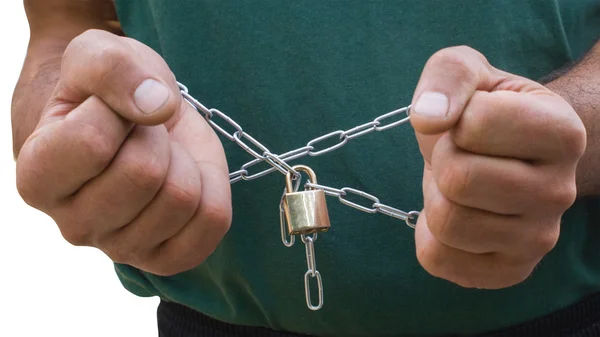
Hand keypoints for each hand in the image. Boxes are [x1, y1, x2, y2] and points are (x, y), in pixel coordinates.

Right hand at [16, 30, 231, 275]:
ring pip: (183, 198)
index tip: (112, 109)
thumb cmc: (104, 91)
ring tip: (161, 155)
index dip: (116, 109)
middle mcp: (73, 225)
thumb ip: (111, 68)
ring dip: (183, 160)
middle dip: (154, 136)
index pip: (92, 142)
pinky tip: (186, 178)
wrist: (130, 121)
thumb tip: (156, 107)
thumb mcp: (95, 54)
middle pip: (145, 174)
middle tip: (142, 133)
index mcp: (37, 178)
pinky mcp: (167, 258)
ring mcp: (121, 248)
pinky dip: (212, 188)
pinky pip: (212, 222)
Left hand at [409, 46, 586, 288]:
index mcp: (563, 133)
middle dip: (442, 160)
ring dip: (436, 197)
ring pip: (447, 222)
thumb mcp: (467, 71)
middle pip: (458, 180)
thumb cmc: (482, 111)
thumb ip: (449, 76)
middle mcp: (562, 192)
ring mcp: (538, 239)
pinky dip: (429, 234)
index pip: (473, 126)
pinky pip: (437, 259)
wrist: (499, 157)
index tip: (469, 123)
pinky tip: (456, 214)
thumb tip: (427, 117)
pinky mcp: (508, 270)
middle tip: (459, 156)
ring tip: (459, 185)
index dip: (454, 119)